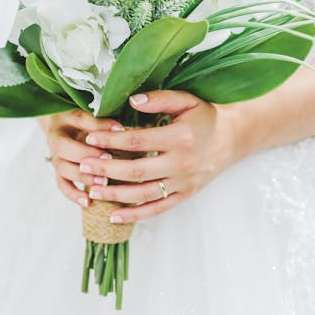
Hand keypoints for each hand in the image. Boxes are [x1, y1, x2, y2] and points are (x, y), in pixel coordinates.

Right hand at [43, 110, 123, 207]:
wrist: (63, 125)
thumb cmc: (85, 119)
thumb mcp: (92, 113)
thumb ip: (104, 121)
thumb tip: (121, 130)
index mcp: (66, 118)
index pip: (80, 119)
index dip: (99, 126)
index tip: (120, 130)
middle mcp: (56, 137)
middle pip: (63, 147)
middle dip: (85, 154)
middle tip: (107, 158)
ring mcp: (56, 157)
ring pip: (62, 168)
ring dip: (82, 176)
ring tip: (102, 181)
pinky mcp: (59, 172)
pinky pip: (62, 185)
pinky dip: (74, 195)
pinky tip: (88, 202)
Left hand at [78, 90, 247, 223]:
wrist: (231, 139)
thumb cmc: (204, 117)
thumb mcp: (186, 100)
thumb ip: (159, 99)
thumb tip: (131, 100)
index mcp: (180, 137)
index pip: (138, 140)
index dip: (112, 140)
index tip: (91, 138)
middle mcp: (181, 163)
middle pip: (136, 170)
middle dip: (106, 169)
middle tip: (83, 166)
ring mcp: (183, 183)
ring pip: (143, 194)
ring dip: (115, 194)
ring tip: (92, 191)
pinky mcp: (184, 195)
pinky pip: (157, 209)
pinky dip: (134, 215)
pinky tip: (113, 215)